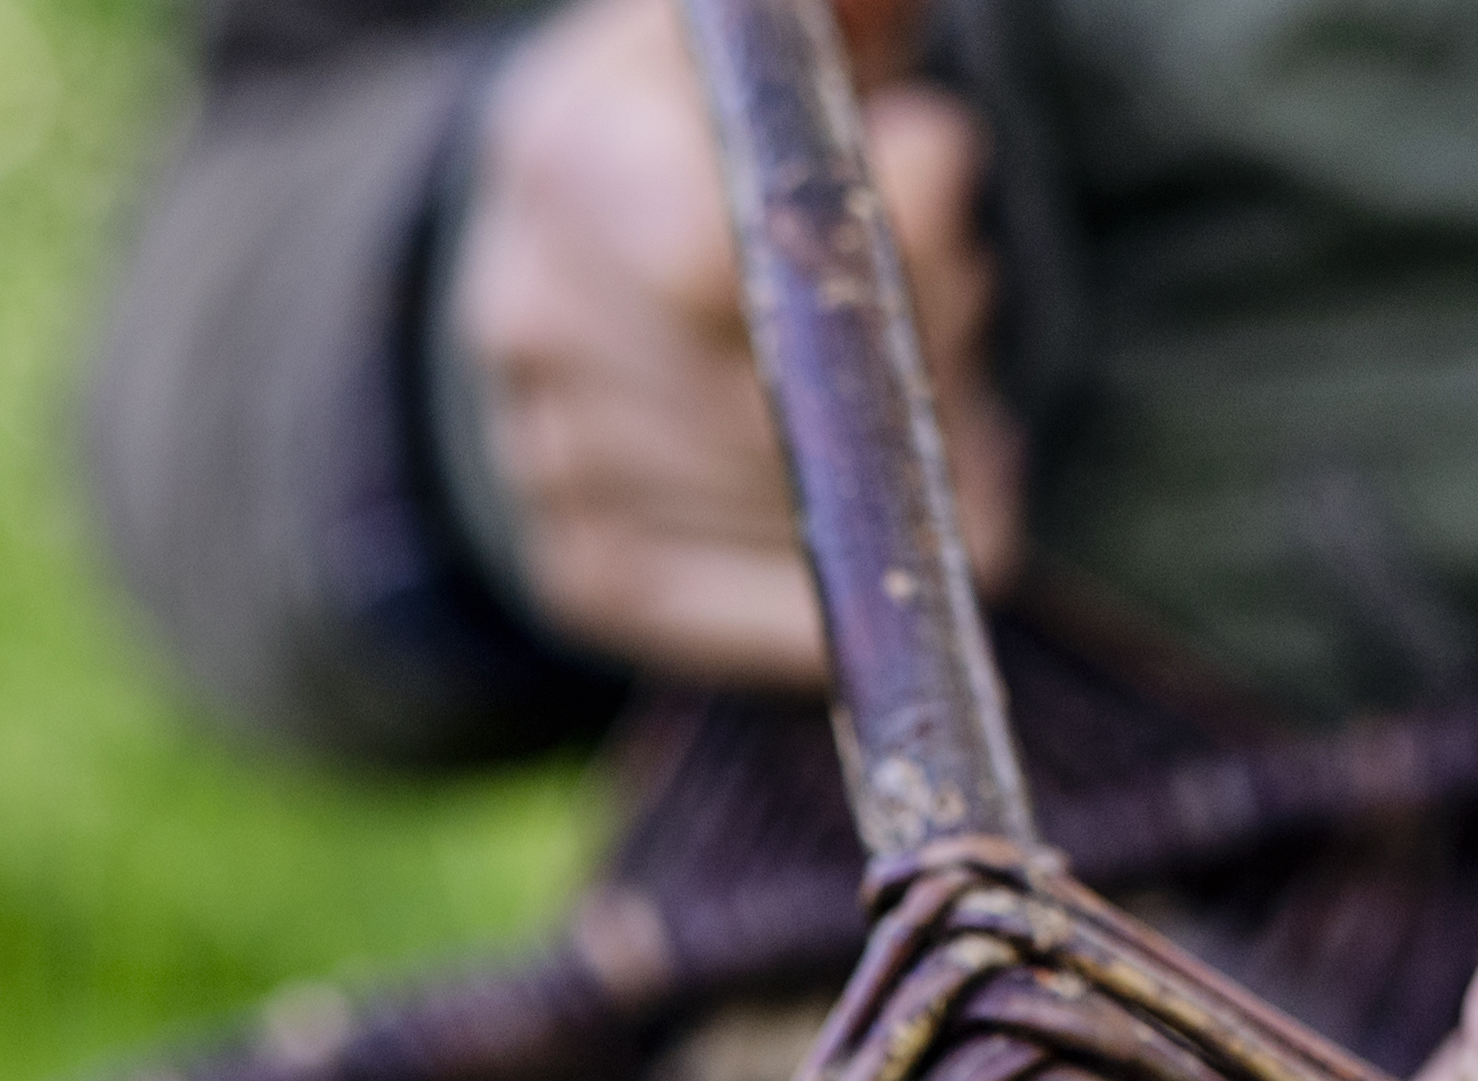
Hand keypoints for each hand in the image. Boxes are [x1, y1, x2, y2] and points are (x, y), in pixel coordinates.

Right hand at [448, 0, 1024, 690]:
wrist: (582, 267)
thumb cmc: (721, 134)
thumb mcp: (764, 45)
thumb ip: (837, 14)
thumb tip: (880, 4)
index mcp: (567, 148)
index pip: (714, 259)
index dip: (868, 247)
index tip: (938, 170)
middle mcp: (524, 309)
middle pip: (776, 398)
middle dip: (907, 371)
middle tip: (953, 327)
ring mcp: (539, 454)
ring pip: (794, 516)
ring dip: (899, 478)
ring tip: (907, 410)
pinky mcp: (583, 576)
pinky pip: (772, 622)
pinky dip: (861, 580)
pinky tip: (868, 507)